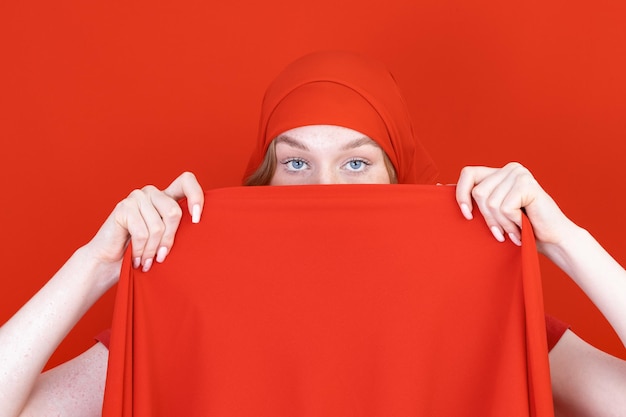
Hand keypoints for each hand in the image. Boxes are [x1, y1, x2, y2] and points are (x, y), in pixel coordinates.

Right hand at [87, 171, 203, 273]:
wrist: (110, 261)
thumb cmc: (143, 252)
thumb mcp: (166, 238)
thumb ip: (180, 228)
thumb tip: (205, 229)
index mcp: (167, 196)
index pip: (187, 180)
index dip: (196, 196)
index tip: (197, 220)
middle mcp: (152, 193)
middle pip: (174, 212)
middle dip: (169, 240)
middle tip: (162, 258)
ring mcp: (136, 197)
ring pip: (157, 226)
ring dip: (153, 250)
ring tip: (148, 262)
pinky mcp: (123, 207)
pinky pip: (141, 233)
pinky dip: (141, 251)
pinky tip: (137, 260)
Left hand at [455, 162, 574, 250]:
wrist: (552, 240)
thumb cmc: (520, 229)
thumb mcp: (491, 212)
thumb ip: (472, 199)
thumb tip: (439, 187)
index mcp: (498, 173)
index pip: (467, 173)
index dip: (461, 195)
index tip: (467, 216)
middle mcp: (509, 168)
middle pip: (478, 193)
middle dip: (487, 218)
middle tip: (501, 233)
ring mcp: (519, 173)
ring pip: (490, 202)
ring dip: (501, 223)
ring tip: (514, 231)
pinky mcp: (527, 184)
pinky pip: (504, 207)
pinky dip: (512, 222)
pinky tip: (523, 226)